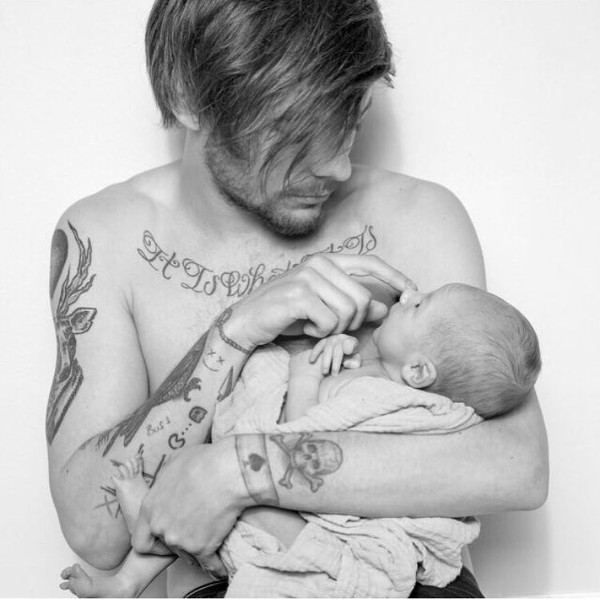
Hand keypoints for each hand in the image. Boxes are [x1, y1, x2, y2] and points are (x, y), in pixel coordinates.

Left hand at [131, 440, 244, 576]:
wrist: (227, 472)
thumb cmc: (204, 461)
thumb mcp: (175, 461)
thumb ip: (166, 477)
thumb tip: (170, 477)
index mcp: (150, 507)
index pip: (140, 539)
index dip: (152, 541)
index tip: (163, 538)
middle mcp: (161, 527)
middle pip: (164, 546)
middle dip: (178, 541)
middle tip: (193, 533)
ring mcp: (181, 540)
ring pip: (187, 555)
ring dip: (197, 550)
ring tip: (209, 540)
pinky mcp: (202, 548)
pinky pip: (209, 564)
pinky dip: (216, 565)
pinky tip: (221, 564)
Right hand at [224, 254, 415, 347]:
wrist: (246, 321)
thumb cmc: (286, 314)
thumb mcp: (324, 308)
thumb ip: (354, 306)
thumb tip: (386, 308)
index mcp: (328, 261)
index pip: (370, 262)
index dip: (395, 276)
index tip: (413, 291)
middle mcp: (319, 263)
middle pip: (363, 298)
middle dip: (353, 322)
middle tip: (330, 327)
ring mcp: (308, 277)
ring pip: (349, 312)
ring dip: (334, 329)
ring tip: (314, 327)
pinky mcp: (299, 295)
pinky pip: (329, 322)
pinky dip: (320, 334)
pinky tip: (305, 330)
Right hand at [310, 334, 361, 374]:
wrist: (343, 351)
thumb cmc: (351, 358)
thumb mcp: (356, 361)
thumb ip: (355, 363)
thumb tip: (346, 363)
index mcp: (352, 342)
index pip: (351, 344)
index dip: (349, 347)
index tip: (347, 354)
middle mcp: (341, 338)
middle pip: (338, 349)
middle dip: (335, 363)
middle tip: (334, 374)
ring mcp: (331, 338)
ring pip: (327, 349)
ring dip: (325, 361)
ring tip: (325, 372)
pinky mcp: (323, 341)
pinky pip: (318, 346)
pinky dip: (314, 353)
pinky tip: (311, 361)